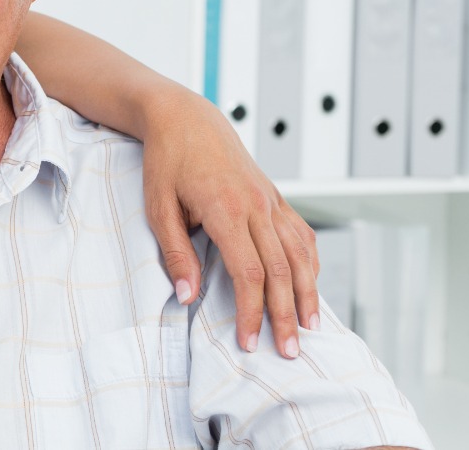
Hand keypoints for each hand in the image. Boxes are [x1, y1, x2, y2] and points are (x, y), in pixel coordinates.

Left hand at [142, 88, 319, 358]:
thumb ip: (175, 253)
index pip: (249, 272)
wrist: (185, 117)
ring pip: (300, 253)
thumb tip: (188, 296)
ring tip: (309, 327)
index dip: (252, 311)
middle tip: (288, 352)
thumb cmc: (167, 161)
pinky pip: (300, 234)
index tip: (248, 340)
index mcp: (226, 209)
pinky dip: (310, 262)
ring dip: (307, 293)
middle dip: (285, 315)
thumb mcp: (158, 207)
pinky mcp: (275, 195)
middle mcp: (256, 205)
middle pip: (281, 270)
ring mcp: (270, 199)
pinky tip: (310, 284)